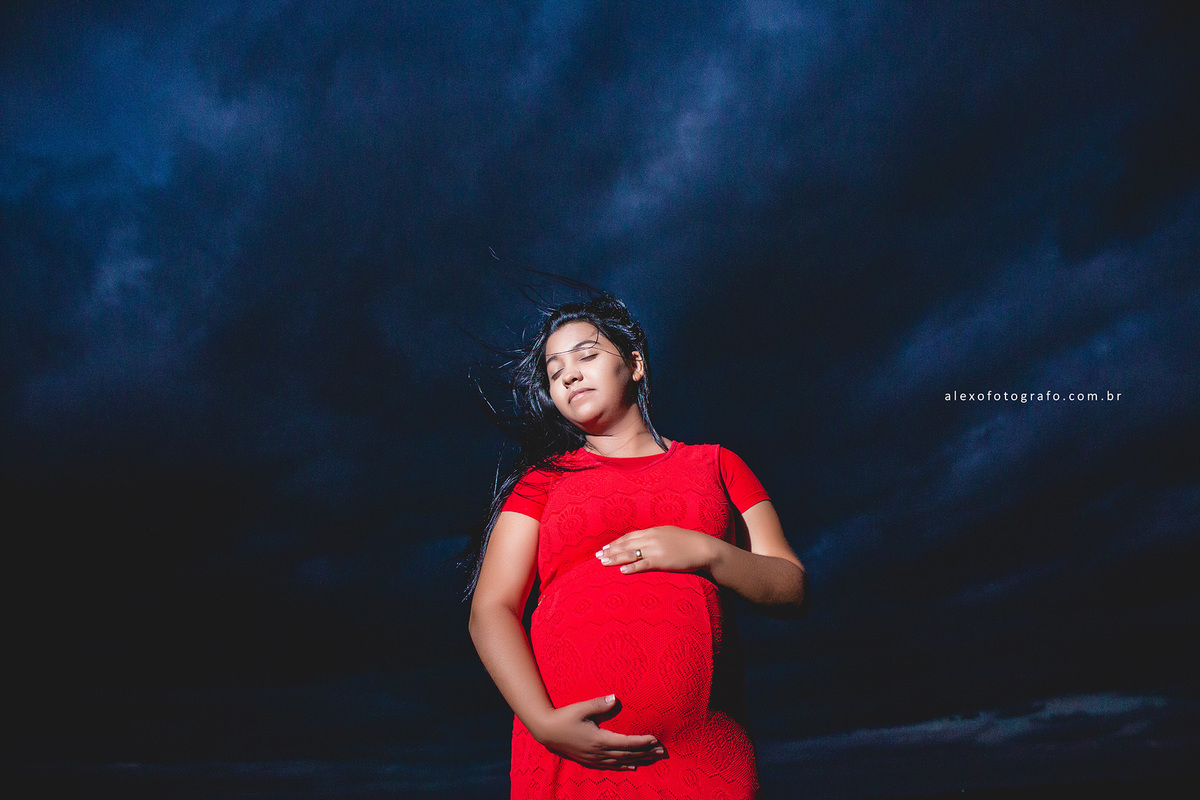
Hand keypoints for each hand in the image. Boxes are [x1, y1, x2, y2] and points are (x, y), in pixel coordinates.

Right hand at [532, 694, 664, 769]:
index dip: (643, 742)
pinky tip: (632, 767)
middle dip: (646, 753)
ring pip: (621, 762)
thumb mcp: (581, 708)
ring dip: (639, 760)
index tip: (656, 739)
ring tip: (653, 759)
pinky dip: (624, 766)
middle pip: (628, 754)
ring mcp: (594, 759)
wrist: (546, 731)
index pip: (627, 742)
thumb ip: (599, 704)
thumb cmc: (564, 717)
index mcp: (599, 740)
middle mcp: (599, 752)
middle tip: (662, 751)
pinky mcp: (589, 761)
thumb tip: (615, 698)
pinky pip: (611, 766)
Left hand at [597, 526, 718, 574]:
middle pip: (626, 544)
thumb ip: (657, 537)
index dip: (616, 542)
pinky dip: (631, 567)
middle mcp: (652, 538)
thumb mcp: (671, 535)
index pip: (630, 536)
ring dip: (615, 558)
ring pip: (630, 553)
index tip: (605, 547)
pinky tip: (622, 571)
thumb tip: (646, 542)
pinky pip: (643, 564)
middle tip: (597, 556)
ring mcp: (656, 549)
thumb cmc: (689, 543)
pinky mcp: (662, 561)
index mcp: (654, 531)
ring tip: (603, 562)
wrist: (704, 549)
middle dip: (611, 550)